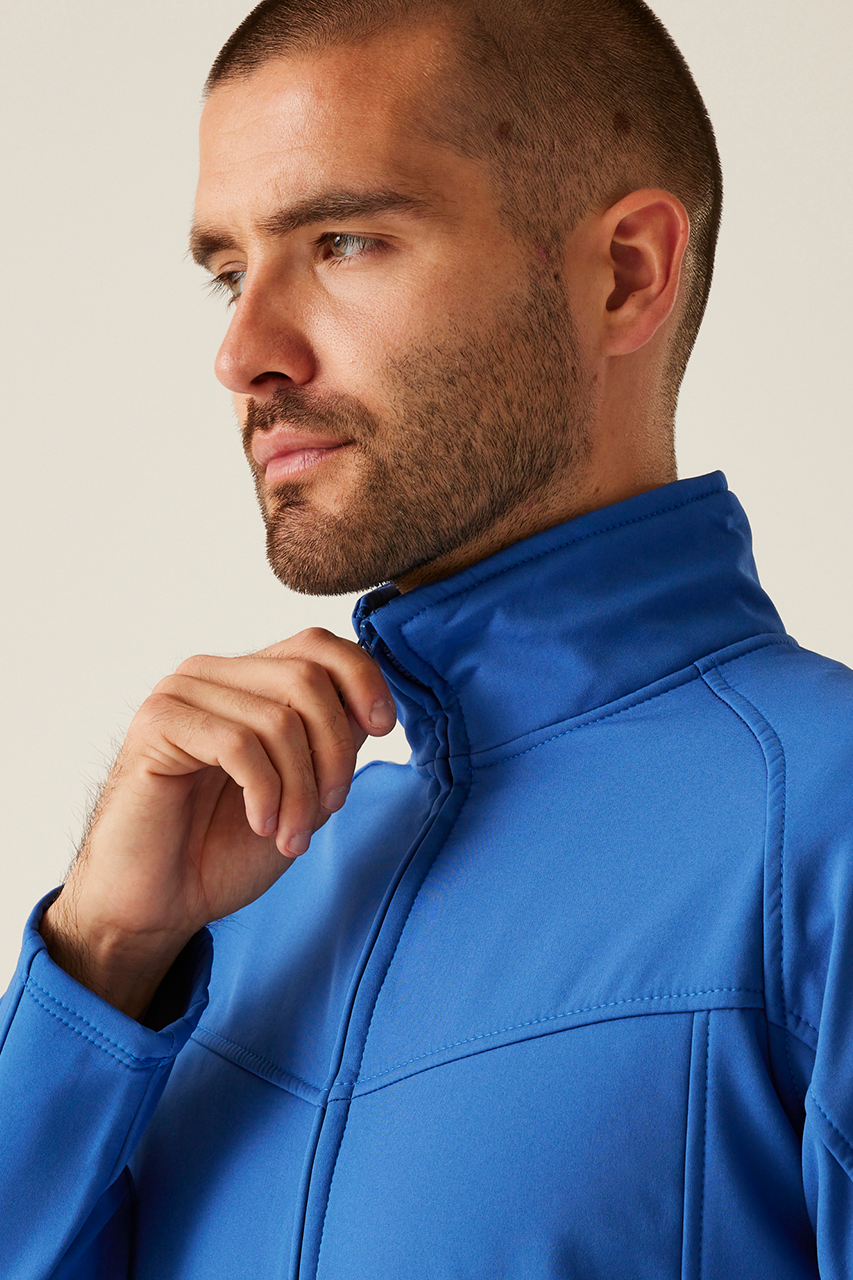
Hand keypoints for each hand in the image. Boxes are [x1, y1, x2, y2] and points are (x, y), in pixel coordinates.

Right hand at [40, 628, 395, 1017]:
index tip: (385, 729)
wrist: (158, 903)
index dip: (363, 680)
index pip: (317, 645)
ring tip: (291, 835)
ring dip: (301, 789)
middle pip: (307, 677)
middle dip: (335, 751)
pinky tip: (260, 824)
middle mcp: (213, 675)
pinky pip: (239, 744)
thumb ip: (331, 743)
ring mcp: (181, 693)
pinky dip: (265, 792)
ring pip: (279, 718)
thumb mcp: (302, 790)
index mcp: (247, 681)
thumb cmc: (223, 849)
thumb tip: (372, 708)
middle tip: (329, 808)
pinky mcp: (157, 723)